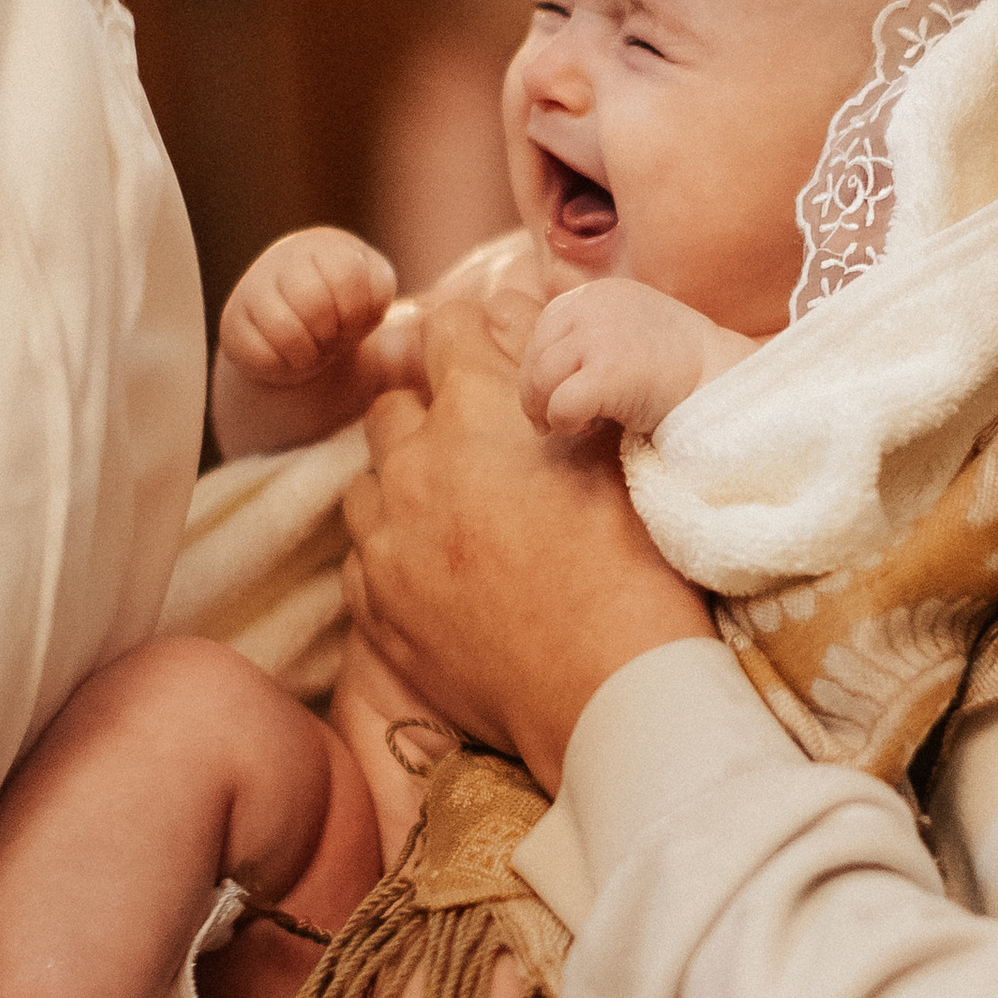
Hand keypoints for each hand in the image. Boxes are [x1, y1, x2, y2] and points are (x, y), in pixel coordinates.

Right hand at [212, 225, 409, 457]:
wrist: (305, 372)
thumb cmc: (357, 343)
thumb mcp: (393, 321)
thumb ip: (429, 318)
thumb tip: (491, 321)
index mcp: (338, 249)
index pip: (353, 279)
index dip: (358, 314)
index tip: (358, 322)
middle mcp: (293, 257)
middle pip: (316, 301)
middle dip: (331, 332)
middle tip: (331, 338)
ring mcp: (257, 287)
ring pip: (288, 326)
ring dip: (307, 350)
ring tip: (311, 348)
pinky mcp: (233, 323)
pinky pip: (262, 350)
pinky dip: (281, 364)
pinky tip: (285, 358)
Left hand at [344, 294, 714, 788]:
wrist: (605, 691)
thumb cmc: (633, 569)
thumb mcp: (615, 452)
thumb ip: (569, 376)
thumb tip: (539, 306)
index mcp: (476, 413)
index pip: (445, 329)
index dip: (467, 335)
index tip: (482, 353)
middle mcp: (414, 467)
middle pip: (393, 408)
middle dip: (428, 417)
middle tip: (477, 450)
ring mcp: (385, 542)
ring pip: (369, 485)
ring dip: (403, 488)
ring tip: (457, 518)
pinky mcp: (375, 608)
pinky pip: (365, 557)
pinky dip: (394, 555)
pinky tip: (442, 575)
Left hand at [519, 277, 751, 436]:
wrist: (724, 379)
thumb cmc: (678, 365)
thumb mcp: (627, 329)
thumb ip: (588, 333)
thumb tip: (532, 364)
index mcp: (596, 293)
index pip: (544, 331)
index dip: (542, 368)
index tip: (557, 395)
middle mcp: (592, 306)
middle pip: (534, 357)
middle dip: (536, 395)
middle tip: (551, 422)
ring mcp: (598, 337)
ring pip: (540, 382)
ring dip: (549, 411)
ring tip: (580, 424)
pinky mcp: (606, 373)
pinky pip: (560, 406)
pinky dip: (566, 424)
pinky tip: (592, 426)